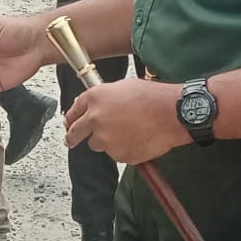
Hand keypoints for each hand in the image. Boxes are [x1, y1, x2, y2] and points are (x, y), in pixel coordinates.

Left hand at [64, 78, 186, 163]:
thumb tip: (95, 106)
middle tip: (71, 140)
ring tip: (127, 131)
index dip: (71, 119)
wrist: (171, 114)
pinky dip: (123, 149)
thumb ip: (104, 97)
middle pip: (74, 133)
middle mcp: (95, 119)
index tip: (70, 124)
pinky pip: (115, 153)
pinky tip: (137, 138)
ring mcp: (105, 139)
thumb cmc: (152, 97)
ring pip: (96, 144)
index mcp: (95, 98)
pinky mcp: (117, 154)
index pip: (72, 112)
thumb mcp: (123, 87)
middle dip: (71, 137)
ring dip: (105, 141)